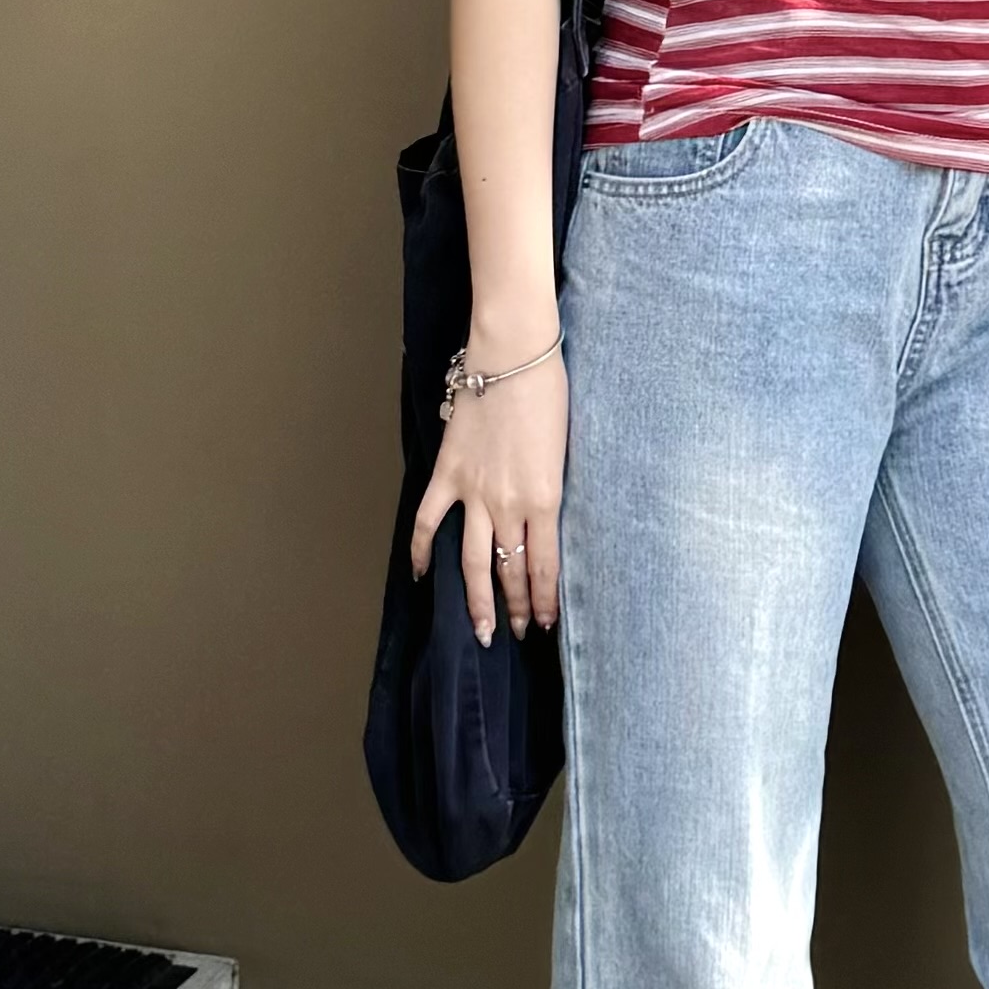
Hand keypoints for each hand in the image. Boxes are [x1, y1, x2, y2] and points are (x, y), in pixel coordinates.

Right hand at [412, 346, 567, 645]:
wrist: (513, 355)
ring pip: (473, 561)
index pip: (544, 567)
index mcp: (545, 499)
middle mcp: (508, 505)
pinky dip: (423, 551)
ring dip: (476, 599)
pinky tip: (423, 575)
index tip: (547, 622)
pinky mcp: (448, 474)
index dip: (544, 601)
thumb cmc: (550, 393)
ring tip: (481, 628)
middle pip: (510, 571)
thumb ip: (552, 491)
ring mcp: (473, 492)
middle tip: (521, 633)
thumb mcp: (565, 451)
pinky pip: (430, 521)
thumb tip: (546, 522)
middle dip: (516, 609)